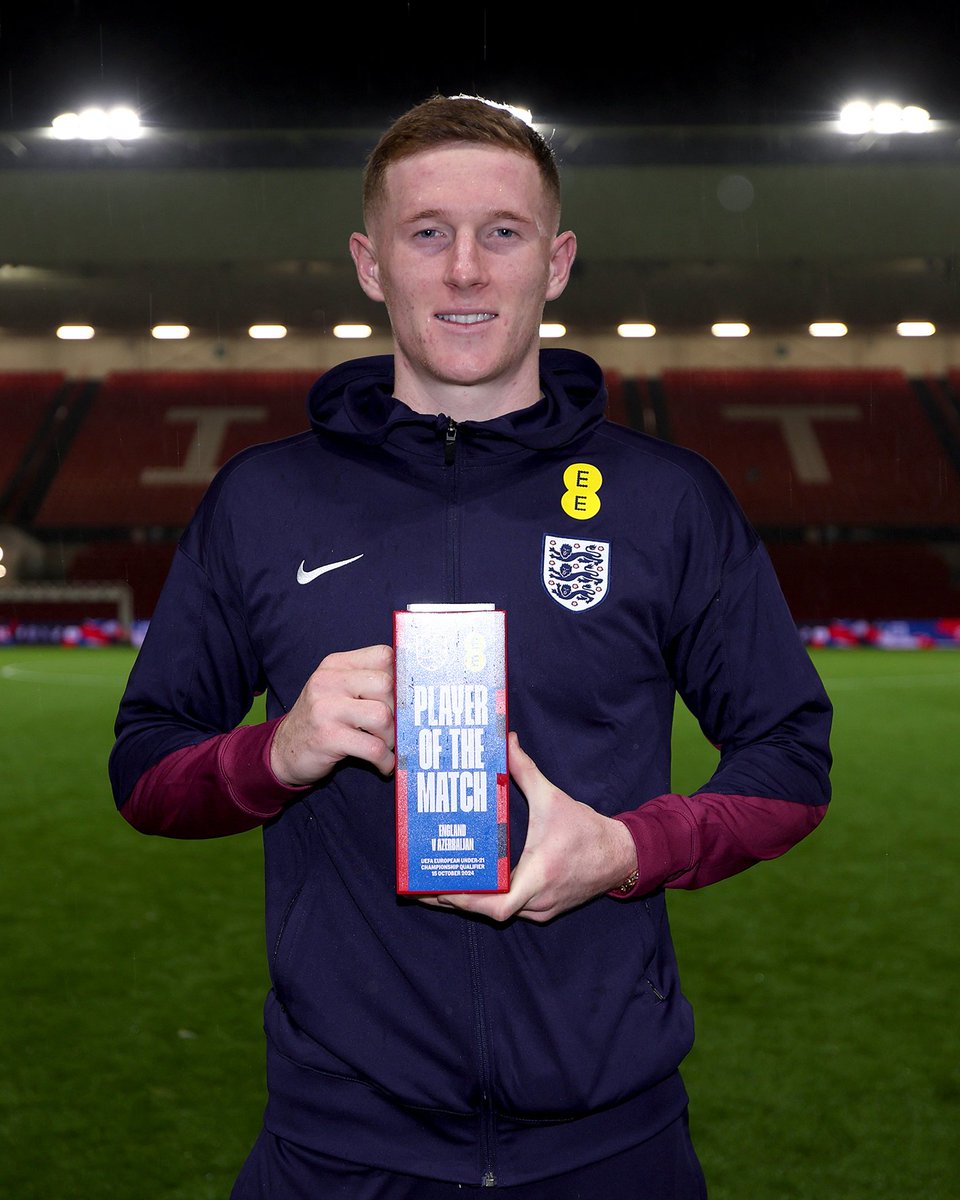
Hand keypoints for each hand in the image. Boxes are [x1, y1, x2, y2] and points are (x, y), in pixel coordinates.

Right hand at [270, 645, 394, 785]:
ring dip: (391, 738)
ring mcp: (326, 708)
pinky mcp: (328, 737)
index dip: (400, 678)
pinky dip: (385, 760)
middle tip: (391, 728)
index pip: (383, 655)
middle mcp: (329, 681)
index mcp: (336, 665)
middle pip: (386, 685)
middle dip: (397, 712)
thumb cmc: (321, 720)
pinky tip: (382, 764)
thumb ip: (366, 681)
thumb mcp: (336, 690)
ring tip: (384, 746)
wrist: (282, 751)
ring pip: (382, 716)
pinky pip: (373, 748)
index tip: (402, 699)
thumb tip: (413, 690)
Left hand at [420, 732, 637, 922]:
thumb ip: (526, 771)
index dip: (470, 901)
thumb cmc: (587, 829)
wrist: (620, 856)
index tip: (444, 889)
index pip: (501, 906)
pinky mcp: (544, 909)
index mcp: (541, 874)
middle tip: (425, 887)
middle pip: (491, 911)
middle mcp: (540, 898)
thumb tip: (507, 740)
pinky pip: (511, 909)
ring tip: (439, 884)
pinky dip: (490, 900)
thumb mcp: (553, 798)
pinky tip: (470, 885)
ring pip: (499, 912)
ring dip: (472, 902)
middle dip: (457, 901)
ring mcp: (542, 909)